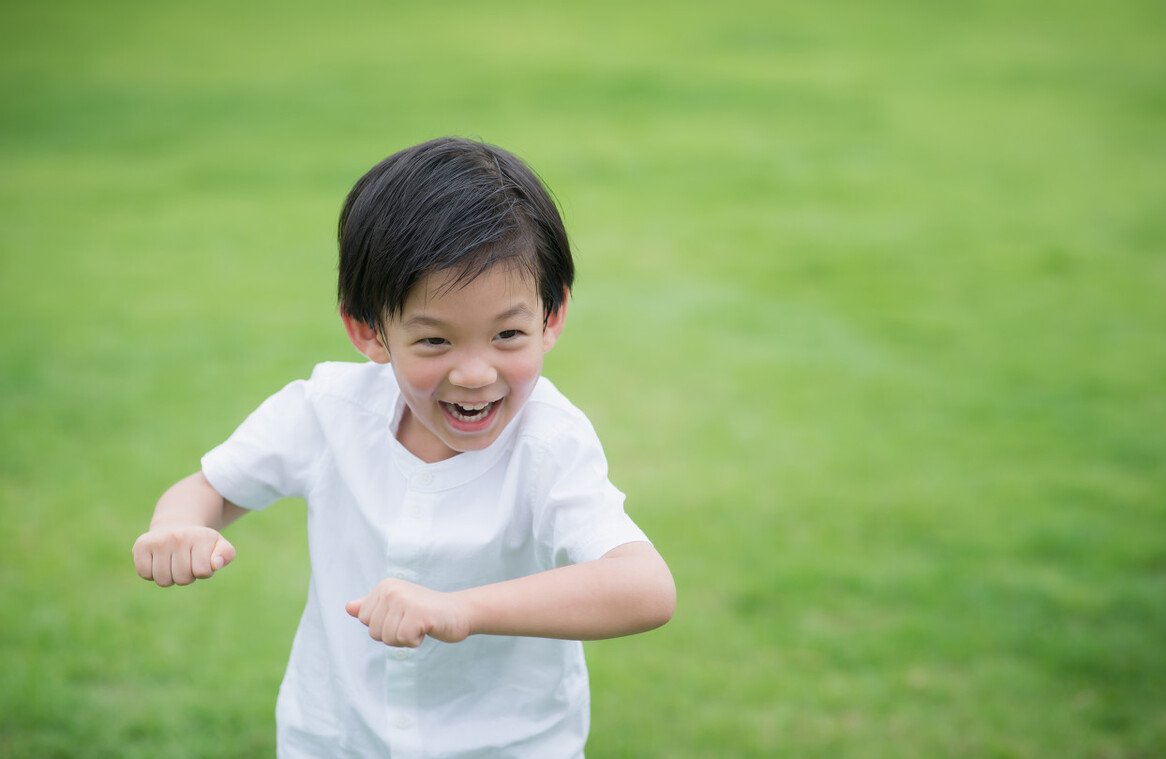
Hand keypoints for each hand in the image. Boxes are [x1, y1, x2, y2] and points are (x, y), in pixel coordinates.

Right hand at [132, 526, 235, 586]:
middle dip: (186, 577)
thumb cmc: (200, 543)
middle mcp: (178, 537)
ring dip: (169, 577)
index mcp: (200, 537)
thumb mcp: (219, 545)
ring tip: (173, 562)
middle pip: (181, 579)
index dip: (203, 572)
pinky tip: (158, 561)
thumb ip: (225, 554)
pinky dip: (151, 573)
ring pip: (162, 579)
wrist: (176, 526)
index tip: (202, 561)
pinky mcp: (141, 545)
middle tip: (186, 563)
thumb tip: (215, 564)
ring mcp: (158, 540)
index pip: (202, 571)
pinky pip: (145, 574)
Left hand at [345, 579, 470, 647]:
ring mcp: (404, 600)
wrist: (458, 612)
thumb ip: (372, 607)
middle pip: (374, 632)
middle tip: (412, 623)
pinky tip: (426, 628)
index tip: (402, 617)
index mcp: (384, 586)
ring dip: (405, 639)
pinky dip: (415, 641)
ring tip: (419, 625)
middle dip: (393, 635)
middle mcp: (391, 589)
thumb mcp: (396, 607)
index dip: (384, 627)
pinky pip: (403, 640)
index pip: (365, 620)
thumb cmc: (426, 612)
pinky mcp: (417, 613)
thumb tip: (348, 608)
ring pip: (387, 638)